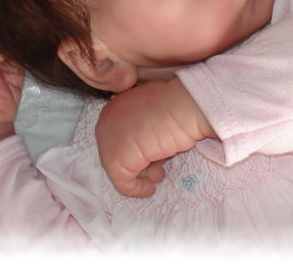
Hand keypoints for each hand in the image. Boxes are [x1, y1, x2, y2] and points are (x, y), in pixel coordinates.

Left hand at [95, 77, 214, 197]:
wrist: (186, 105)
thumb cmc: (178, 103)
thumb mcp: (154, 110)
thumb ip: (143, 124)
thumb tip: (145, 140)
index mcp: (115, 108)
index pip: (118, 137)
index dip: (136, 150)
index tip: (154, 157)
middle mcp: (106, 121)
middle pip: (116, 152)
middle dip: (137, 163)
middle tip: (158, 170)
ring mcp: (108, 139)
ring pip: (118, 167)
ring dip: (139, 175)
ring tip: (158, 175)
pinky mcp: (116, 159)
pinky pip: (123, 182)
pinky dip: (137, 189)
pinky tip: (150, 188)